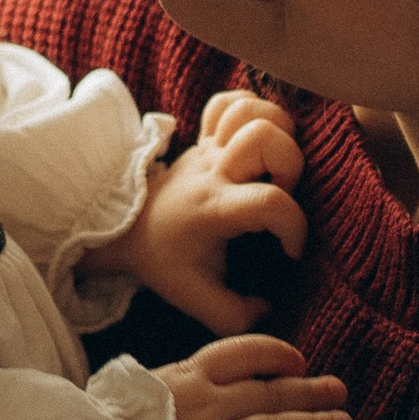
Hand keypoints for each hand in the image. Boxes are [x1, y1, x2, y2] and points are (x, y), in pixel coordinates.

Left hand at [89, 89, 307, 331]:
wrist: (124, 231)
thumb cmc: (166, 263)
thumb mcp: (198, 301)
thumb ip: (237, 318)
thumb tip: (271, 310)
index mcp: (214, 208)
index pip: (269, 201)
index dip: (294, 227)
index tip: (290, 252)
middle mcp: (212, 171)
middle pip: (262, 135)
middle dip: (290, 163)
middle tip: (282, 193)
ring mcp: (207, 149)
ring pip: (249, 110)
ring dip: (275, 130)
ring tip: (274, 165)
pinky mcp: (205, 138)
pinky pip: (230, 101)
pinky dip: (251, 109)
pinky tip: (255, 142)